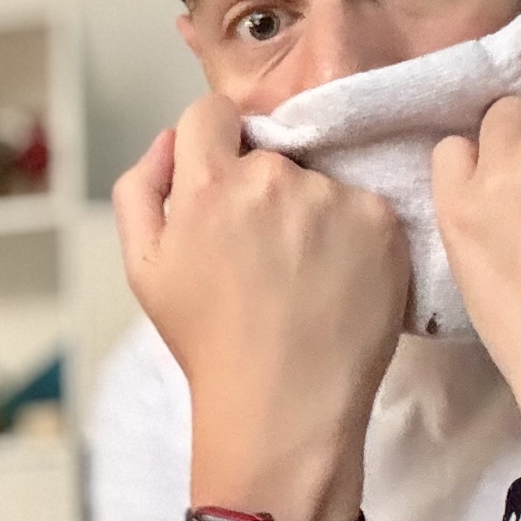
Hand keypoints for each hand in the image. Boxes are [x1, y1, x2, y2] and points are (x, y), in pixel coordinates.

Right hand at [114, 95, 409, 520]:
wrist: (282, 406)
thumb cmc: (210, 344)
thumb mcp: (143, 269)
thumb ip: (140, 189)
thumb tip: (168, 141)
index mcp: (209, 184)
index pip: (211, 113)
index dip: (214, 143)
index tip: (224, 184)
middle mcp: (273, 178)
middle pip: (268, 151)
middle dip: (261, 188)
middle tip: (263, 255)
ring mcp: (332, 198)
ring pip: (318, 180)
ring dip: (310, 211)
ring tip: (303, 276)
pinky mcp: (380, 222)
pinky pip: (361, 206)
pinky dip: (352, 235)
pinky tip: (338, 282)